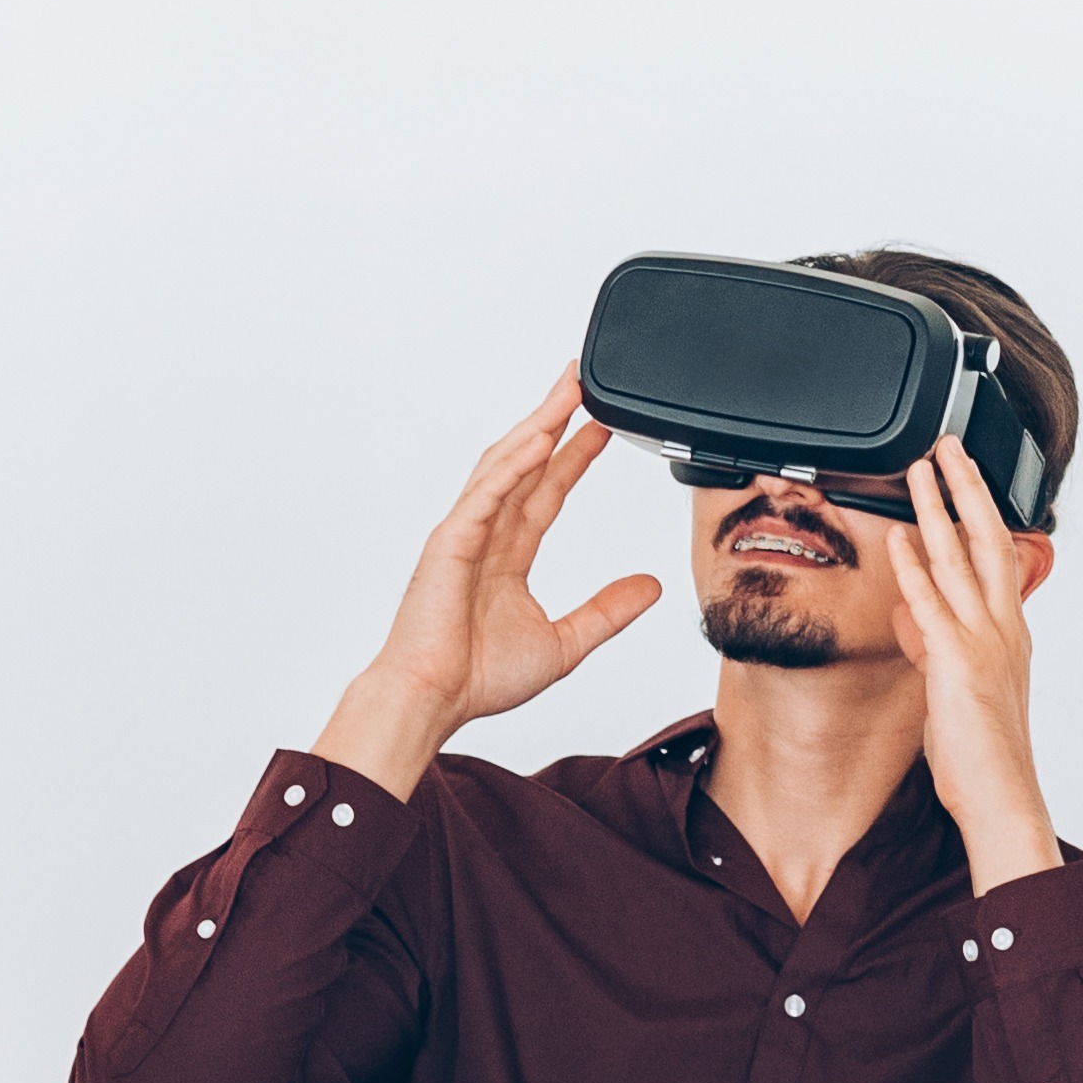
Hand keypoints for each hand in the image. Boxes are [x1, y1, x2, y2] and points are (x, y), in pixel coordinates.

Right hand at [322, 370, 663, 790]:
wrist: (433, 700)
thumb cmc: (477, 678)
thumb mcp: (566, 642)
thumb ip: (607, 611)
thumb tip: (650, 587)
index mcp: (506, 555)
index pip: (548, 491)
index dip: (576, 457)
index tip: (604, 428)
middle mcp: (485, 535)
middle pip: (526, 463)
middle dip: (554, 419)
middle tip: (583, 382)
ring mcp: (465, 534)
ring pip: (504, 466)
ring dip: (535, 426)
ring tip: (566, 393)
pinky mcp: (449, 543)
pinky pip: (484, 495)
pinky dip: (511, 466)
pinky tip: (537, 441)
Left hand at [883, 437, 1060, 888]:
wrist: (1002, 797)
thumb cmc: (983, 755)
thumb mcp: (957, 690)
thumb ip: (936, 648)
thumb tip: (913, 621)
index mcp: (1010, 633)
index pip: (998, 555)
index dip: (982, 510)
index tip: (965, 476)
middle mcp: (1003, 628)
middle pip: (987, 539)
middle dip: (967, 488)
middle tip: (947, 446)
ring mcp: (984, 642)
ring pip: (961, 559)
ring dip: (939, 508)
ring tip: (920, 469)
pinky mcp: (958, 663)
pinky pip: (933, 604)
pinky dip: (915, 567)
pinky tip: (900, 537)